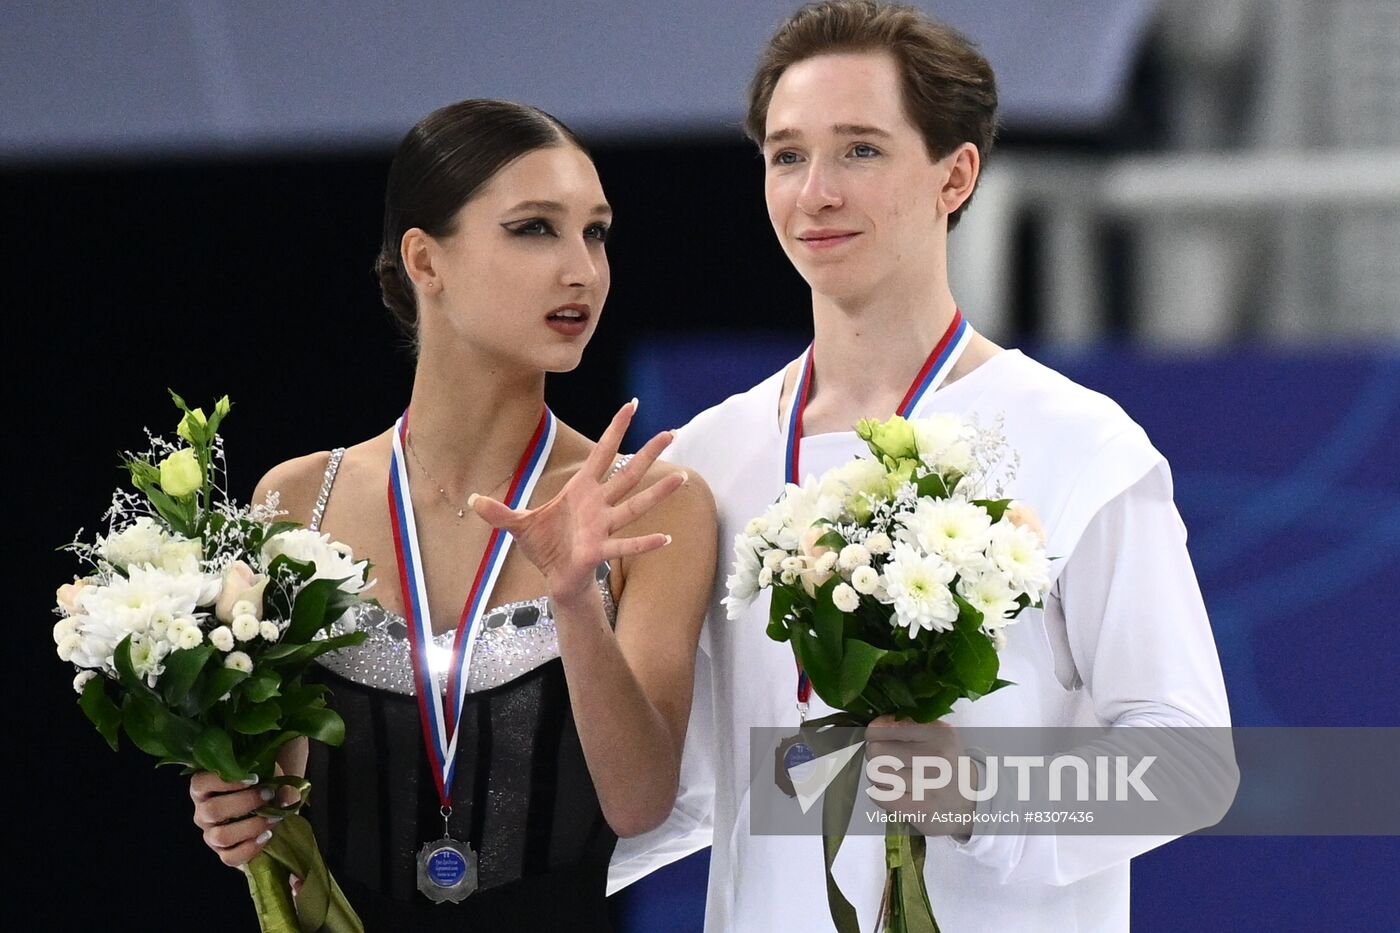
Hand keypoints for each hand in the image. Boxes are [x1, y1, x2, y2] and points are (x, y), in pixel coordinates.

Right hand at [189, 772, 292, 867]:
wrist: (271, 809)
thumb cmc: (262, 785)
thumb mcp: (267, 774)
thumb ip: (271, 778)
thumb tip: (279, 793)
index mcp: (204, 788)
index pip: (201, 783)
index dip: (225, 781)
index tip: (254, 778)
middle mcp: (202, 812)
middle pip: (212, 810)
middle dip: (245, 802)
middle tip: (269, 795)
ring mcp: (211, 835)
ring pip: (220, 836)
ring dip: (251, 826)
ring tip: (273, 818)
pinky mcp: (223, 854)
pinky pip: (230, 858)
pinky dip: (251, 848)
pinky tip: (266, 836)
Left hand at [470, 399, 685, 605]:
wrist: (554, 578)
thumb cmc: (544, 547)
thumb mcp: (517, 525)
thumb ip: (498, 511)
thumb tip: (471, 499)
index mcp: (581, 491)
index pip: (602, 453)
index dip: (616, 429)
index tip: (632, 405)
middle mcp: (598, 505)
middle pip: (627, 473)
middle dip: (648, 453)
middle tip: (671, 432)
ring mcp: (602, 527)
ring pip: (634, 505)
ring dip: (657, 493)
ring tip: (681, 479)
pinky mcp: (600, 551)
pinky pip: (625, 545)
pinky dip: (644, 542)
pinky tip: (666, 538)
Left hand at [863, 716, 976, 835]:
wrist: (969, 803)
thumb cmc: (945, 764)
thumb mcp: (937, 736)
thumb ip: (907, 725)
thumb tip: (874, 727)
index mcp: (939, 734)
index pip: (888, 727)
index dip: (874, 732)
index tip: (876, 736)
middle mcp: (936, 758)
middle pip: (876, 751)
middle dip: (874, 754)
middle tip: (885, 759)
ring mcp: (928, 786)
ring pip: (875, 773)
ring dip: (877, 775)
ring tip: (891, 775)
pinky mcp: (919, 809)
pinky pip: (879, 796)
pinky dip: (880, 793)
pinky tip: (893, 791)